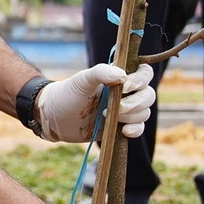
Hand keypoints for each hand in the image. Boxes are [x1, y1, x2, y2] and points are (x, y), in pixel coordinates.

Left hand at [33, 63, 154, 142]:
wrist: (55, 117)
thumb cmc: (67, 94)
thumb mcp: (82, 80)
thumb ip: (101, 72)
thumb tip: (123, 76)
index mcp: (119, 77)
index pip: (145, 73)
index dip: (140, 80)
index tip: (125, 87)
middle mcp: (125, 93)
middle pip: (148, 95)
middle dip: (136, 102)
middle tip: (116, 108)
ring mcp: (124, 110)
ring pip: (145, 112)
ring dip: (132, 116)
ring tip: (108, 116)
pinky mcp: (120, 127)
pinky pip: (139, 128)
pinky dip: (135, 130)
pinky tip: (123, 131)